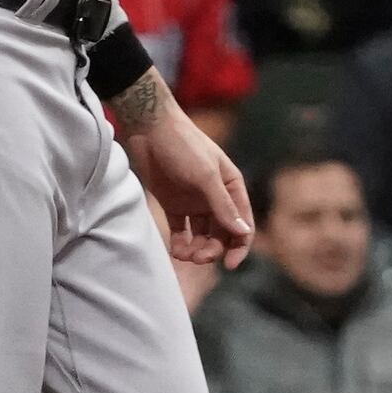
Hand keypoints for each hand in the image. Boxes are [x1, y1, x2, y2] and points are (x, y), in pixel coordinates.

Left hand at [114, 73, 254, 267]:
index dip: (239, 246)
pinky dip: (181, 244)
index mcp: (231, 187)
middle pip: (222, 234)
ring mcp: (194, 201)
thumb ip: (223, 205)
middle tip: (198, 257)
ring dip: (196, 249)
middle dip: (213, 250)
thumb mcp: (205, 175)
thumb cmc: (183, 145)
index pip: (242, 224)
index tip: (229, 265)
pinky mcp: (174, 204)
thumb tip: (242, 232)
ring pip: (202, 236)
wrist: (148, 128)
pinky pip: (182, 232)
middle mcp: (216, 197)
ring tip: (183, 254)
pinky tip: (176, 250)